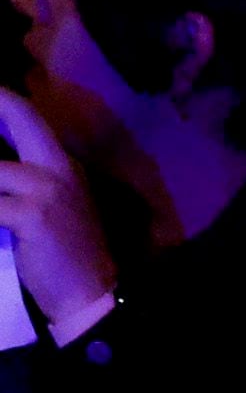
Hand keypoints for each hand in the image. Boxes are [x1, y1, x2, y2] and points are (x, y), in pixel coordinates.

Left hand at [0, 89, 113, 332]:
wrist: (89, 292)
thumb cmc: (66, 252)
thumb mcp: (50, 207)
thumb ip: (26, 182)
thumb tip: (0, 169)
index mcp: (63, 165)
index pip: (32, 119)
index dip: (4, 100)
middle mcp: (59, 168)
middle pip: (23, 119)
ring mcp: (47, 189)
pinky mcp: (32, 214)